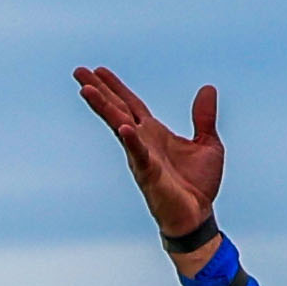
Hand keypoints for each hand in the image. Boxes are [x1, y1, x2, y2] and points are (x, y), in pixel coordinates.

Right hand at [73, 66, 223, 236]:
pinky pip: (139, 154)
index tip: (98, 70)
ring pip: (119, 127)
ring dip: (104, 108)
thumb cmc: (198, 183)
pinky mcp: (149, 174)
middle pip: (117, 109)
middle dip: (98, 90)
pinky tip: (123, 127)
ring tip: (86, 90)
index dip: (116, 87)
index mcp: (154, 133)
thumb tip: (208, 88)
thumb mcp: (208, 143)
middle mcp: (143, 141)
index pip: (131, 104)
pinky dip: (132, 140)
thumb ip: (204, 117)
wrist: (198, 215)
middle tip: (78, 71)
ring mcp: (142, 157)